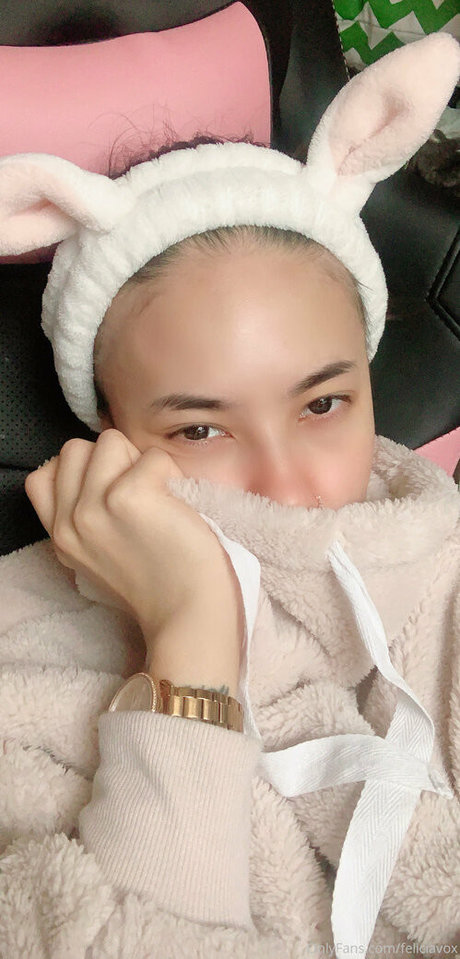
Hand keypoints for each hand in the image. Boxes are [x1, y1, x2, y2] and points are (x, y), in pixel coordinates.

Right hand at [25, 430, 242, 662]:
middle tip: (139, 493)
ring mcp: (96, 507)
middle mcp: (70, 522)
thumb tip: (96, 470)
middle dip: (111, 460)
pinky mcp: (130, 496)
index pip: (42, 476)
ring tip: (159, 497)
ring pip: (110, 441)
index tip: (108, 488)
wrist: (189, 612)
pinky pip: (152, 456)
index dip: (77, 470)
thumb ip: (83, 519)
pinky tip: (177, 505)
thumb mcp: (98, 557)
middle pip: (75, 449)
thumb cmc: (158, 583)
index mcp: (60, 537)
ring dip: (140, 461)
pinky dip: (171, 473)